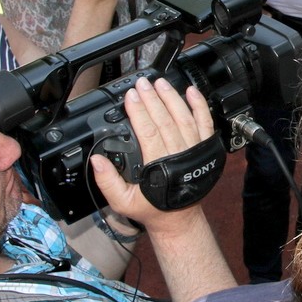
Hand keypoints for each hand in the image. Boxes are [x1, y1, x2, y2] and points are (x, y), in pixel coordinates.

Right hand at [93, 77, 215, 226]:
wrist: (178, 219)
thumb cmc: (152, 208)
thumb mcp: (122, 201)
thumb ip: (107, 181)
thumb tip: (96, 161)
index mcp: (159, 166)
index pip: (148, 132)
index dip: (139, 111)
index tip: (131, 96)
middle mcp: (179, 155)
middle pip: (165, 120)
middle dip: (153, 99)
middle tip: (142, 83)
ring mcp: (194, 151)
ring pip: (184, 118)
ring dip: (172, 97)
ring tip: (160, 83)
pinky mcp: (205, 148)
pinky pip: (204, 123)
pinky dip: (199, 106)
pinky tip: (191, 92)